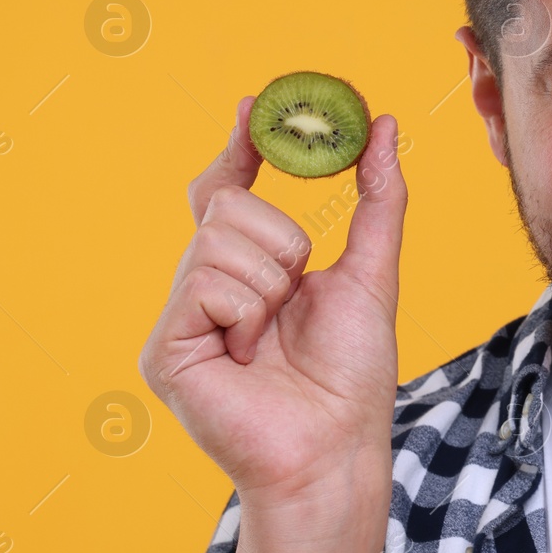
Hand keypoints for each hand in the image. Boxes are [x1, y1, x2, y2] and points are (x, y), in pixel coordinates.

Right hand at [138, 96, 407, 507]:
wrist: (337, 447)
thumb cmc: (352, 374)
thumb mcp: (373, 271)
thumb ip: (380, 198)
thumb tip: (387, 125)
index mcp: (248, 270)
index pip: (228, 190)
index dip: (240, 146)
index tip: (256, 105)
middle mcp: (206, 288)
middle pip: (228, 205)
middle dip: (283, 241)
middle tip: (297, 291)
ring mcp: (181, 318)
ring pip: (219, 239)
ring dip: (271, 283)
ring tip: (274, 335)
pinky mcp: (165, 349)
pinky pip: (205, 284)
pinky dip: (247, 312)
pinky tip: (250, 354)